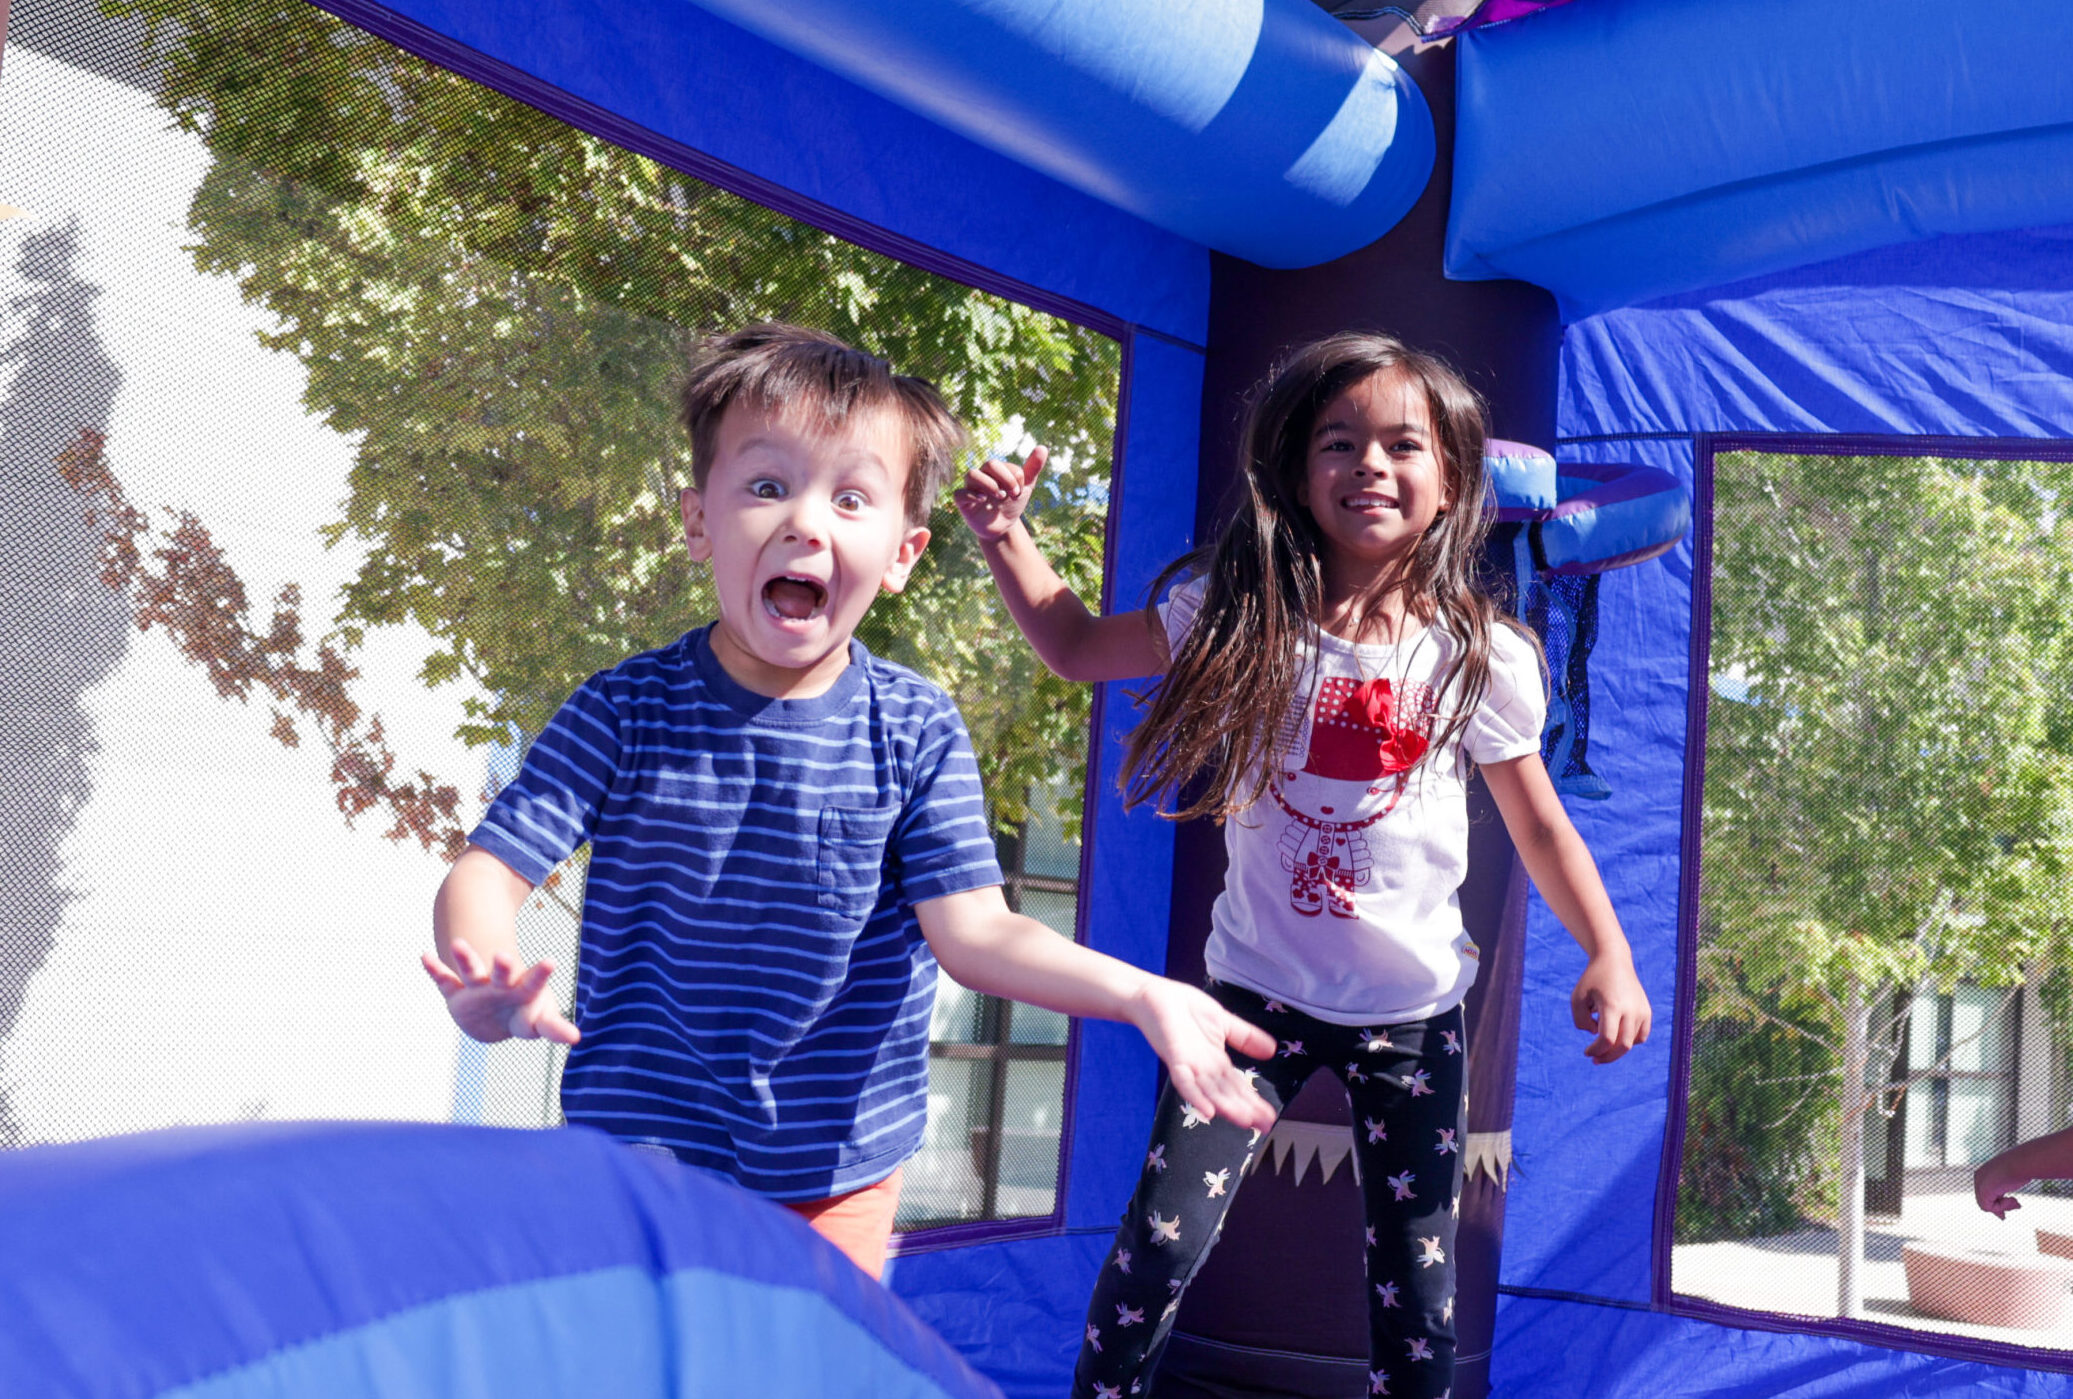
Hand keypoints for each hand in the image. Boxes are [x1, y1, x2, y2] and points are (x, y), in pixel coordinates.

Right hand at [421, 937, 579, 1044]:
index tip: (551, 961)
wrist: (498, 1013)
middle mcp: (501, 985)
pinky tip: (424, 956)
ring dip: (466, 959)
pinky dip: (434, 970)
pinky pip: (444, 981)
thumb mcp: (539, 1022)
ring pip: (471, 972)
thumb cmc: (526, 1015)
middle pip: (503, 975)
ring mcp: (478, 988)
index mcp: (523, 992)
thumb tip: (577, 1038)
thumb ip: (555, 1027)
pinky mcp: (456, 994)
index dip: (540, 975)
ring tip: (457, 943)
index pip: (534, 984)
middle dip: (503, 967)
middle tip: (503, 957)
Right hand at [953, 445, 1046, 543]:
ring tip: (1001, 496)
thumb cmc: (1011, 504)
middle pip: (989, 464)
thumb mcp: (1025, 487)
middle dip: (1005, 478)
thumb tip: (1043, 448)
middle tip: (1013, 494)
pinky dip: (971, 495)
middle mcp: (981, 475)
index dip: (1014, 477)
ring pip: (972, 474)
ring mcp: (970, 488)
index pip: (1004, 465)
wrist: (1002, 527)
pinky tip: (984, 500)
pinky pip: (959, 494)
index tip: (1019, 492)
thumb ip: (1032, 468)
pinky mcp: (962, 502)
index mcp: (995, 470)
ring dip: (989, 484)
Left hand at [1128, 977, 1276, 1132]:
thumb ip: (1245, 1037)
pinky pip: (1184, 1081)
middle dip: (1246, 1109)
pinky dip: (1196, 1096)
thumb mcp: (1224, 1021)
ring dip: (1227, 1107)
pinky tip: (1209, 1112)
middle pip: (1228, 1093)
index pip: (1238, 1085)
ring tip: (1245, 1122)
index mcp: (1216, 1061)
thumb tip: (1272, 1051)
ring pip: (1210, 1091)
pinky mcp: (1174, 1057)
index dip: (1254, 1101)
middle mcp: (1204, 1068)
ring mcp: (1189, 1065)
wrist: (1156, 995)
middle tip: (1265, 1127)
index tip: (1270, 1117)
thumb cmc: (1185, 1008)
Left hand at [1572, 951, 1648, 1063]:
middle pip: (1622, 1045)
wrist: (1614, 961)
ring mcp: (1642, 1011)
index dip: (1596, 1050)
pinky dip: (1629, 1041)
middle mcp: (1631, 1009)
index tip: (1586, 1052)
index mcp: (1612, 1005)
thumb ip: (1581, 1020)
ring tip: (1603, 1042)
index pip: (1607, 1038)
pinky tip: (1617, 1035)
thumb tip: (1595, 1035)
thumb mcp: (1577, 998)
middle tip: (1594, 1059)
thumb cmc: (1592, 980)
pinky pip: (1641, 1036)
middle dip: (1607, 1056)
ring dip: (1617, 1048)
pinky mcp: (1647, 1011)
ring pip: (1632, 1042)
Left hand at [1976, 1154, 2027, 1218]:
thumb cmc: (2022, 1168)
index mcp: (1984, 1171)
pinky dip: (2002, 1206)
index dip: (1998, 1202)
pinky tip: (2013, 1199)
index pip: (1986, 1192)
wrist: (2023, 1162)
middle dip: (2001, 1206)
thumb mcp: (2013, 1179)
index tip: (2013, 1205)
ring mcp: (1979, 1183)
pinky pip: (1989, 1207)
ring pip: (1987, 1205)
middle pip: (1985, 1200)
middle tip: (2018, 1205)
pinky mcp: (1983, 1190)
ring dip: (2004, 1206)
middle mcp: (1979, 1176)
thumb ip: (2006, 1189)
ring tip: (2017, 1202)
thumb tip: (2004, 1208)